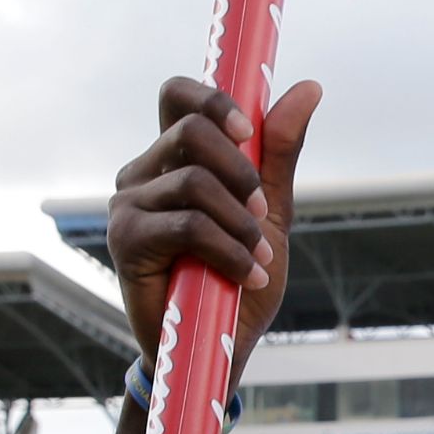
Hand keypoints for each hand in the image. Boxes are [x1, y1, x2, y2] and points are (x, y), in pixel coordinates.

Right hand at [104, 76, 325, 374]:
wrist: (220, 347)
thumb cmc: (239, 278)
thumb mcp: (270, 211)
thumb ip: (279, 152)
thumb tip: (309, 86)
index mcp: (175, 157)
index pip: (178, 95)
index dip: (215, 99)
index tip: (250, 131)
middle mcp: (144, 172)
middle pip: (191, 129)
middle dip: (242, 170)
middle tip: (262, 212)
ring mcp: (128, 204)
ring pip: (196, 181)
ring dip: (241, 223)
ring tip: (258, 259)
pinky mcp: (125, 239)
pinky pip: (188, 224)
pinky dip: (230, 250)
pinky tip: (246, 275)